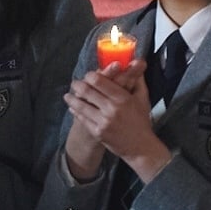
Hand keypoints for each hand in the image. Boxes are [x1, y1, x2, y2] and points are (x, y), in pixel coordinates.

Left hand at [64, 59, 171, 181]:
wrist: (140, 146)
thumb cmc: (141, 121)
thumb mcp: (143, 99)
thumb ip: (138, 81)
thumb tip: (137, 62)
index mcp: (122, 98)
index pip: (99, 81)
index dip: (90, 76)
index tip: (88, 75)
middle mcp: (111, 109)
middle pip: (87, 91)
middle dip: (78, 85)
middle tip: (74, 83)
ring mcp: (103, 121)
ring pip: (81, 106)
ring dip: (72, 99)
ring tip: (67, 95)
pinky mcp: (97, 132)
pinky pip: (82, 119)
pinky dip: (75, 112)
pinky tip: (72, 108)